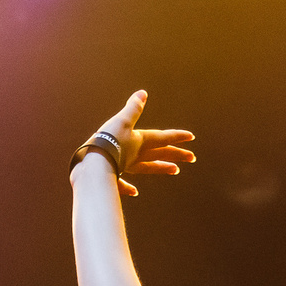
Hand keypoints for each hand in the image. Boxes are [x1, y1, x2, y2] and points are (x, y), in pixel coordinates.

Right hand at [79, 89, 196, 196]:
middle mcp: (136, 155)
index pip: (162, 138)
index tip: (192, 137)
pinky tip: (134, 192)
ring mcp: (126, 166)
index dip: (177, 136)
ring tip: (176, 170)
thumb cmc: (108, 141)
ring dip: (161, 167)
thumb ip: (133, 108)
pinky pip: (123, 183)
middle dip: (176, 154)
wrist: (93, 163)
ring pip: (148, 167)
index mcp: (140, 141)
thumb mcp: (121, 121)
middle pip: (160, 154)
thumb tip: (143, 93)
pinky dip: (128, 187)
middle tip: (192, 157)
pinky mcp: (113, 176)